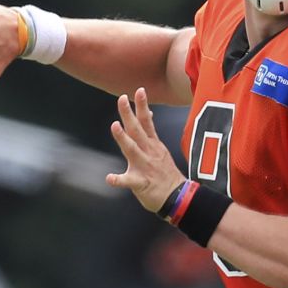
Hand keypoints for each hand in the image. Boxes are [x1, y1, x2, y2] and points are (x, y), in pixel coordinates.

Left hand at [106, 87, 185, 212]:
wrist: (178, 197)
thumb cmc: (164, 173)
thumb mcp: (159, 149)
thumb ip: (150, 133)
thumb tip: (147, 113)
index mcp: (153, 145)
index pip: (146, 122)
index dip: (142, 106)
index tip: (139, 90)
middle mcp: (149, 152)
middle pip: (137, 130)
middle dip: (129, 114)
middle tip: (122, 99)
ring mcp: (145, 167)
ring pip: (132, 150)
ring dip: (123, 138)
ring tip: (115, 127)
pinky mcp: (141, 183)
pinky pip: (128, 181)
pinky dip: (118, 180)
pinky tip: (110, 178)